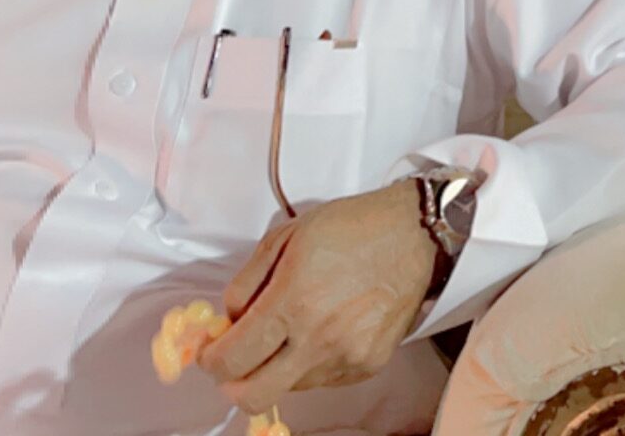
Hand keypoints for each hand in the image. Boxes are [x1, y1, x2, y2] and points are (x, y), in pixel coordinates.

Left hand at [199, 183, 435, 414]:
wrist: (414, 234)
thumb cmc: (351, 228)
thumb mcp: (283, 238)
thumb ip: (245, 285)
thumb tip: (227, 323)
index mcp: (293, 300)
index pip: (232, 359)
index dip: (210, 361)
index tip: (211, 352)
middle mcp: (319, 337)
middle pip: (254, 396)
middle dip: (233, 383)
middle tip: (236, 360)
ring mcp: (347, 356)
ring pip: (289, 388)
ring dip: (276, 369)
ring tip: (290, 332)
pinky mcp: (368, 365)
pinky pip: (322, 380)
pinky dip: (309, 364)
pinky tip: (321, 331)